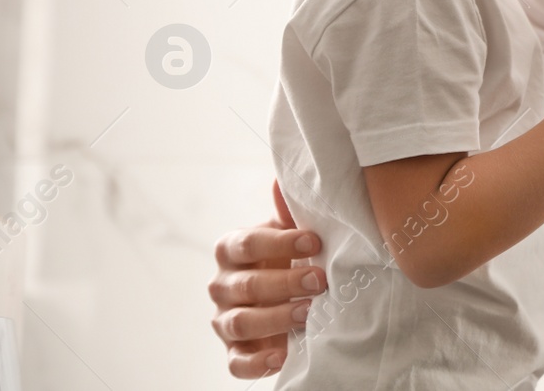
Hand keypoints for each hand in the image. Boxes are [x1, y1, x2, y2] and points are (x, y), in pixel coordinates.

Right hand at [209, 181, 326, 378]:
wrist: (285, 294)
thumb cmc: (288, 255)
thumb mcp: (290, 232)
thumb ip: (287, 212)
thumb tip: (281, 180)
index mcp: (231, 249)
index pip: (246, 243)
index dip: (279, 242)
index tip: (314, 241)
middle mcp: (222, 285)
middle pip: (246, 286)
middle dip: (285, 282)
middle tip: (320, 280)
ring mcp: (224, 320)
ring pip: (241, 322)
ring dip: (277, 318)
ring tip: (310, 313)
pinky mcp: (234, 352)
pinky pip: (237, 363)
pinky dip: (258, 363)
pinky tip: (283, 355)